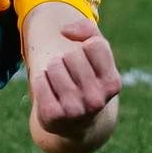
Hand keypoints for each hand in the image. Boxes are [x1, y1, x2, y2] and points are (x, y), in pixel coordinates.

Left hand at [31, 17, 121, 136]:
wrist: (76, 122)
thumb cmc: (87, 80)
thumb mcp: (97, 55)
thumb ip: (89, 31)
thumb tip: (66, 30)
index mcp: (112, 83)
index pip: (94, 45)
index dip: (84, 45)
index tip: (85, 58)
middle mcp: (97, 100)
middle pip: (72, 55)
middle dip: (67, 59)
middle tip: (70, 75)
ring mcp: (75, 110)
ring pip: (54, 66)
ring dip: (52, 70)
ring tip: (59, 83)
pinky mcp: (53, 116)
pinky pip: (39, 81)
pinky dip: (40, 81)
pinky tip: (48, 91)